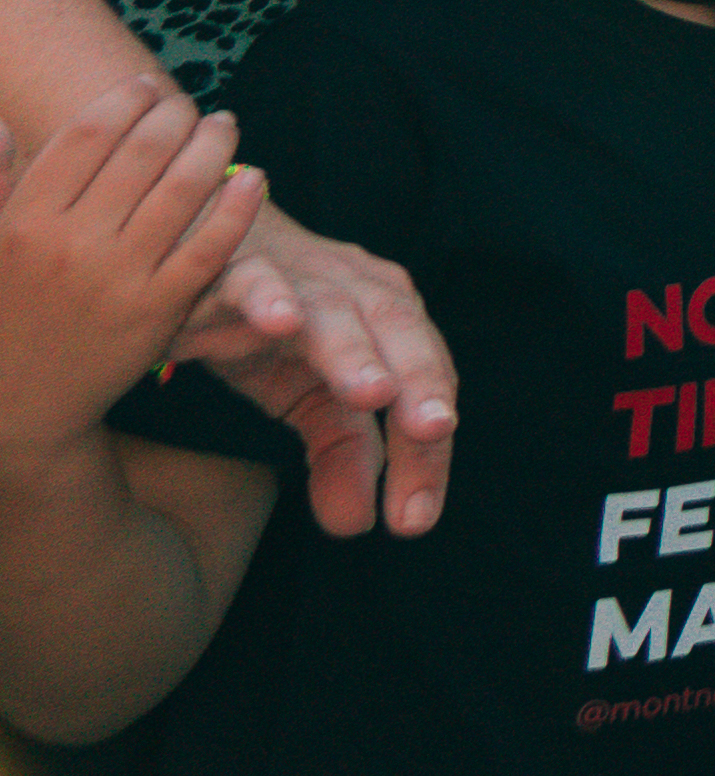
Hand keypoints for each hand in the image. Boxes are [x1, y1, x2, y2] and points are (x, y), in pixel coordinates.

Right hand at [0, 98, 253, 442]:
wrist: (19, 407)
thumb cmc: (2, 314)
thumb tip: (1, 125)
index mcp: (24, 222)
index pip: (86, 135)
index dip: (123, 100)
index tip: (143, 86)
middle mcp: (71, 246)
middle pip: (143, 152)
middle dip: (175, 114)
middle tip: (189, 104)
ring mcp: (118, 279)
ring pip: (183, 189)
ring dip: (214, 145)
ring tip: (223, 125)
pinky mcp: (158, 312)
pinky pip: (210, 247)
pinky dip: (238, 206)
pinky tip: (252, 176)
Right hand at [159, 199, 449, 535]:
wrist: (216, 248)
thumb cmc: (279, 327)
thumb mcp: (311, 397)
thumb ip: (341, 456)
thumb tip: (359, 527)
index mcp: (392, 322)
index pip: (425, 386)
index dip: (424, 451)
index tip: (414, 520)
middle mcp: (359, 293)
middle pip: (402, 335)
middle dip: (421, 383)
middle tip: (436, 431)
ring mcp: (302, 277)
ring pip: (335, 311)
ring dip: (353, 349)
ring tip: (372, 393)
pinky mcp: (236, 270)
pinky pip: (255, 281)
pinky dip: (270, 298)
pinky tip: (280, 324)